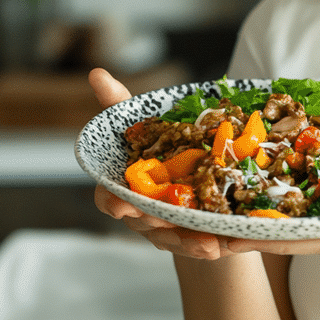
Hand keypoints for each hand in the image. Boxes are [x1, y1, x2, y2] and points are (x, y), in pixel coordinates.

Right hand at [88, 68, 234, 260]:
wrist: (192, 181)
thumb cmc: (160, 151)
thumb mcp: (144, 126)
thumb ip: (120, 104)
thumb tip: (96, 72)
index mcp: (125, 186)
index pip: (109, 198)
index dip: (113, 202)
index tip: (121, 205)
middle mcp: (142, 212)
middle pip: (144, 223)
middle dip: (155, 224)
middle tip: (167, 221)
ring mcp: (165, 230)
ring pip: (172, 240)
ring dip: (187, 243)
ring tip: (208, 244)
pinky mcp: (190, 239)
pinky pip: (197, 246)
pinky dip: (207, 247)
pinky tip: (223, 246)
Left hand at [226, 170, 319, 290]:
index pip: (307, 240)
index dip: (265, 238)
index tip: (222, 237)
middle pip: (294, 234)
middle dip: (252, 230)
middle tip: (204, 217)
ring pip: (306, 224)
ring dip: (270, 217)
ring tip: (229, 202)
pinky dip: (299, 203)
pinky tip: (282, 189)